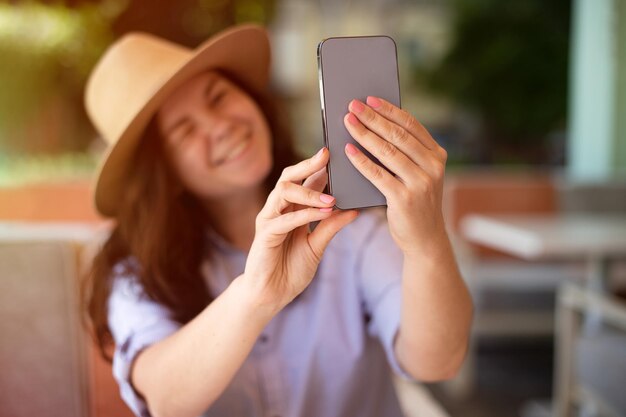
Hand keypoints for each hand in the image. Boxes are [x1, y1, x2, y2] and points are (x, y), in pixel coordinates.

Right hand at [243, 148, 358, 310]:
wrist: (272, 295)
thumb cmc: (291, 270)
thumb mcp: (318, 246)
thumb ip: (331, 227)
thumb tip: (354, 210)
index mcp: (291, 209)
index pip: (304, 181)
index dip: (319, 167)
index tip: (338, 154)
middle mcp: (278, 209)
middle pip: (290, 177)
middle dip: (308, 164)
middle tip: (327, 156)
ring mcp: (269, 220)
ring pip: (284, 191)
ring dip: (309, 192)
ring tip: (332, 198)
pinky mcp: (264, 234)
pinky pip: (284, 219)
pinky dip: (304, 214)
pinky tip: (323, 213)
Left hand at [343, 96, 447, 254]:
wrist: (425, 239)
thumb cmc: (415, 202)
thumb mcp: (419, 174)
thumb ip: (405, 153)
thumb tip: (374, 124)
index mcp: (437, 155)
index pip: (412, 125)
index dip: (389, 110)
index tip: (370, 99)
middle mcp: (433, 167)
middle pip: (398, 135)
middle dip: (373, 118)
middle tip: (353, 106)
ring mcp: (421, 183)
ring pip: (387, 152)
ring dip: (365, 134)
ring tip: (348, 122)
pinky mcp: (405, 199)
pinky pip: (378, 174)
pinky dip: (361, 161)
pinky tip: (348, 150)